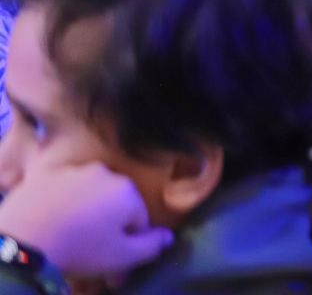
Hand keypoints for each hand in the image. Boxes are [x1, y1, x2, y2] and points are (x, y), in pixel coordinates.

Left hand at [0, 161, 171, 278]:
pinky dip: (60, 202)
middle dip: (107, 224)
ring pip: (88, 194)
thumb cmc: (80, 248)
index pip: (138, 220)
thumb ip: (151, 246)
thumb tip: (169, 236)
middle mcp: (106, 173)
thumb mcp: (121, 257)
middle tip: (90, 248)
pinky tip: (51, 221)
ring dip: (84, 211)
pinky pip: (61, 189)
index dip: (127, 242)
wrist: (23, 238)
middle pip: (113, 204)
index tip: (112, 258)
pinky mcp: (46, 175)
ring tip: (69, 234)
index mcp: (128, 192)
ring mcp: (74, 171)